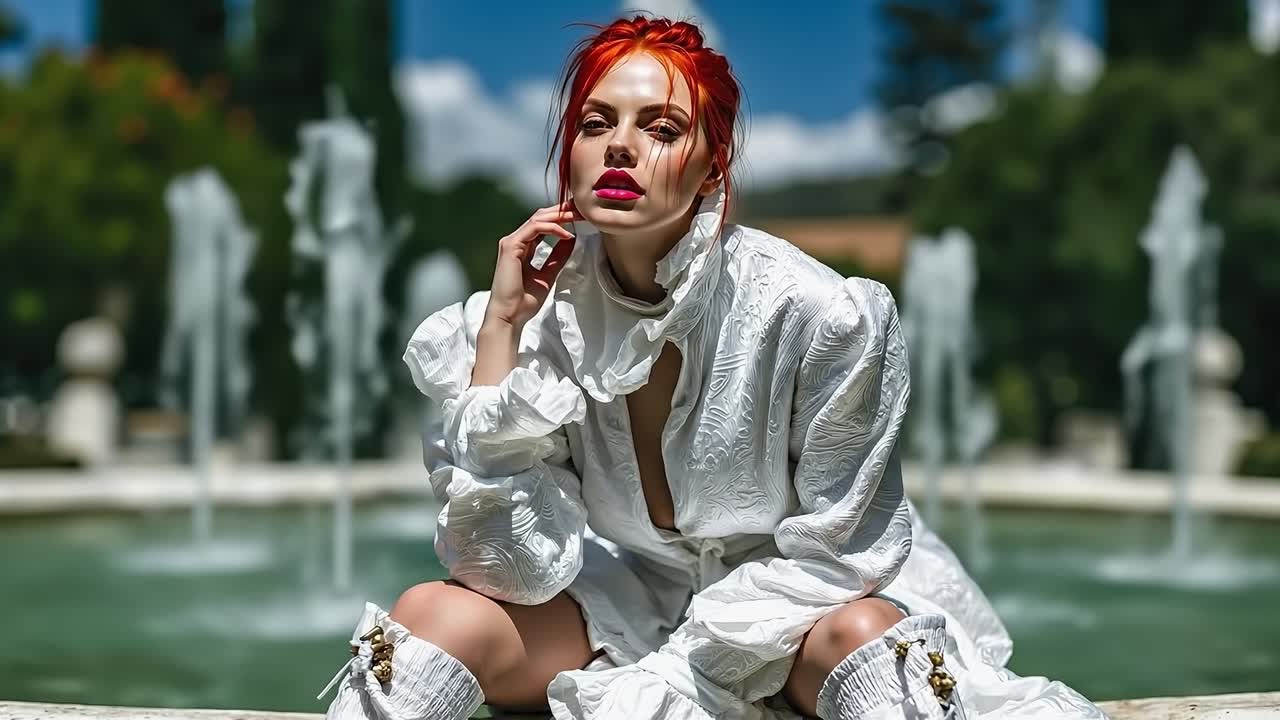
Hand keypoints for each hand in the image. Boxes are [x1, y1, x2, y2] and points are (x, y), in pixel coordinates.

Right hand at [483, 199, 579, 329]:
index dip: (561, 218)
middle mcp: (516, 241)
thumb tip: (571, 240)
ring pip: (537, 219)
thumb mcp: (548, 274)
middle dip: (562, 211)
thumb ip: (557, 256)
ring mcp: (512, 242)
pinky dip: (552, 228)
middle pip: (540, 217)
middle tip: (582, 209)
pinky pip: (535, 228)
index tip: (580, 217)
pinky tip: (566, 234)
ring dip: (559, 216)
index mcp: (522, 247)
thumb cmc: (524, 301)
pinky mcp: (511, 246)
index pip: (543, 225)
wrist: (510, 315)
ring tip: (577, 216)